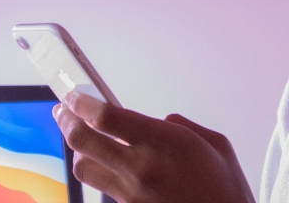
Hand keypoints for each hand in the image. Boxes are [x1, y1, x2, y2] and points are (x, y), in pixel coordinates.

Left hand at [53, 92, 254, 202]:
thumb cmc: (226, 190)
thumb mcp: (215, 144)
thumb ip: (181, 126)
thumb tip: (160, 121)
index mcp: (164, 143)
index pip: (106, 118)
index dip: (81, 103)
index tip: (73, 95)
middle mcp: (141, 169)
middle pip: (82, 141)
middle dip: (65, 121)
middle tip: (61, 111)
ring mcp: (132, 194)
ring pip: (83, 168)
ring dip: (76, 149)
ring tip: (79, 136)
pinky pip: (103, 187)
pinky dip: (98, 171)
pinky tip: (103, 163)